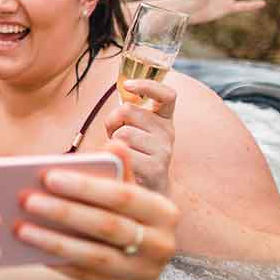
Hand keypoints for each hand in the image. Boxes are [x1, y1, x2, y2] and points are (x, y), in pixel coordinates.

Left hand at [14, 141, 179, 279]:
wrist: (139, 254)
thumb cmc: (125, 211)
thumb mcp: (127, 190)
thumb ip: (119, 170)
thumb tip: (116, 143)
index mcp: (164, 212)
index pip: (123, 196)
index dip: (86, 186)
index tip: (48, 176)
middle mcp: (161, 244)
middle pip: (107, 226)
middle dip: (64, 212)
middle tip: (26, 200)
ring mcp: (143, 271)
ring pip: (94, 256)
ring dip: (54, 241)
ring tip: (21, 228)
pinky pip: (85, 276)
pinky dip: (58, 261)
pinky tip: (31, 249)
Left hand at [103, 78, 176, 193]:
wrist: (148, 194)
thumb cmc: (133, 157)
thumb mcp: (133, 132)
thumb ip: (127, 116)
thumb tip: (119, 107)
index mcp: (164, 120)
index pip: (167, 95)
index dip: (148, 85)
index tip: (128, 85)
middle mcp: (168, 133)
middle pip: (127, 110)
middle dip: (112, 121)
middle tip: (115, 137)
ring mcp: (164, 150)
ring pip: (122, 133)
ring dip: (112, 141)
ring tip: (120, 154)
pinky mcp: (155, 168)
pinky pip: (123, 153)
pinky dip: (114, 157)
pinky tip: (122, 164)